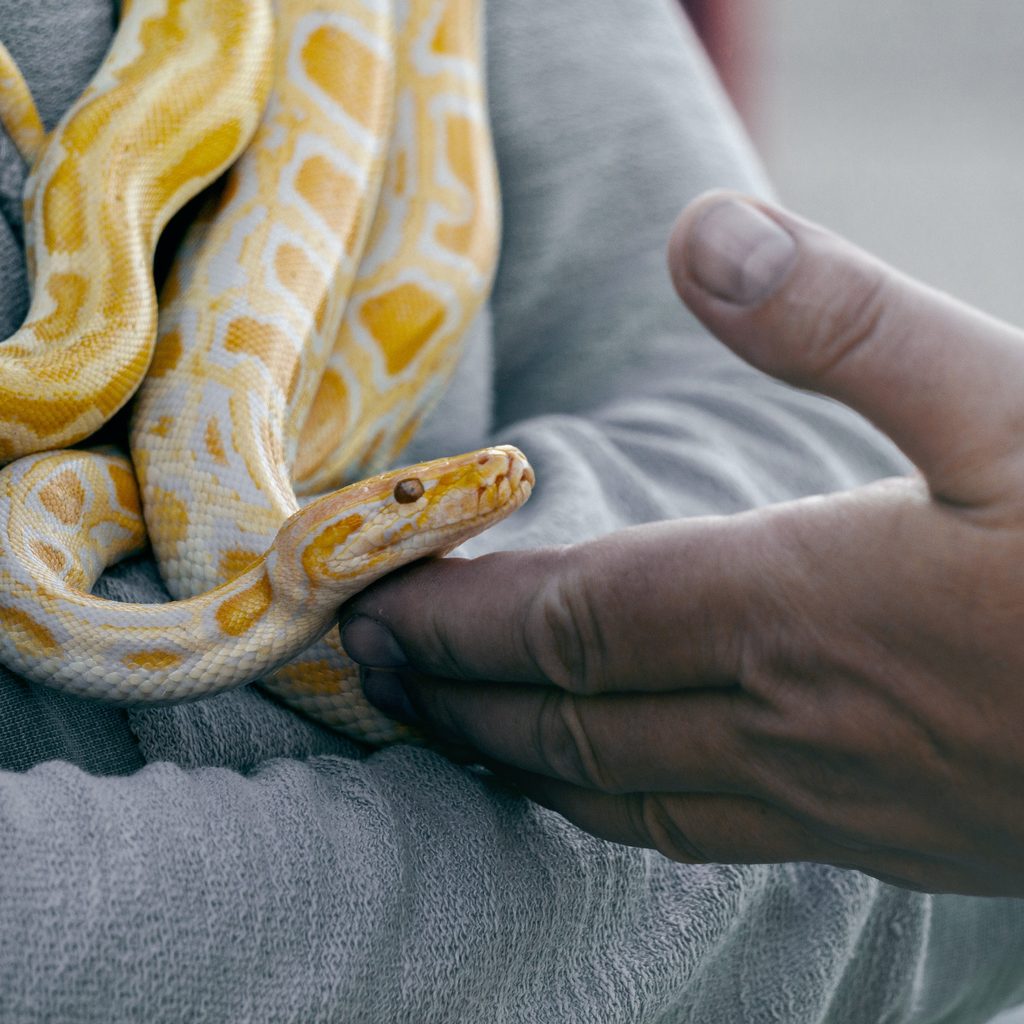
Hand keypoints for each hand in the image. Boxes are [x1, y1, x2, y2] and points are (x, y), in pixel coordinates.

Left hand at [338, 192, 1023, 895]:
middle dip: (456, 694)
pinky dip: (615, 805)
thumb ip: (847, 325)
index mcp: (797, 607)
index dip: (460, 617)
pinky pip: (700, 833)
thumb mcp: (1015, 402)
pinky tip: (599, 787)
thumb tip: (703, 235)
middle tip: (369, 675)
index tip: (376, 603)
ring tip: (448, 733)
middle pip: (567, 717)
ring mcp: (831, 799)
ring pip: (620, 791)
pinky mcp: (882, 840)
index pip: (567, 623)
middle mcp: (786, 719)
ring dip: (517, 759)